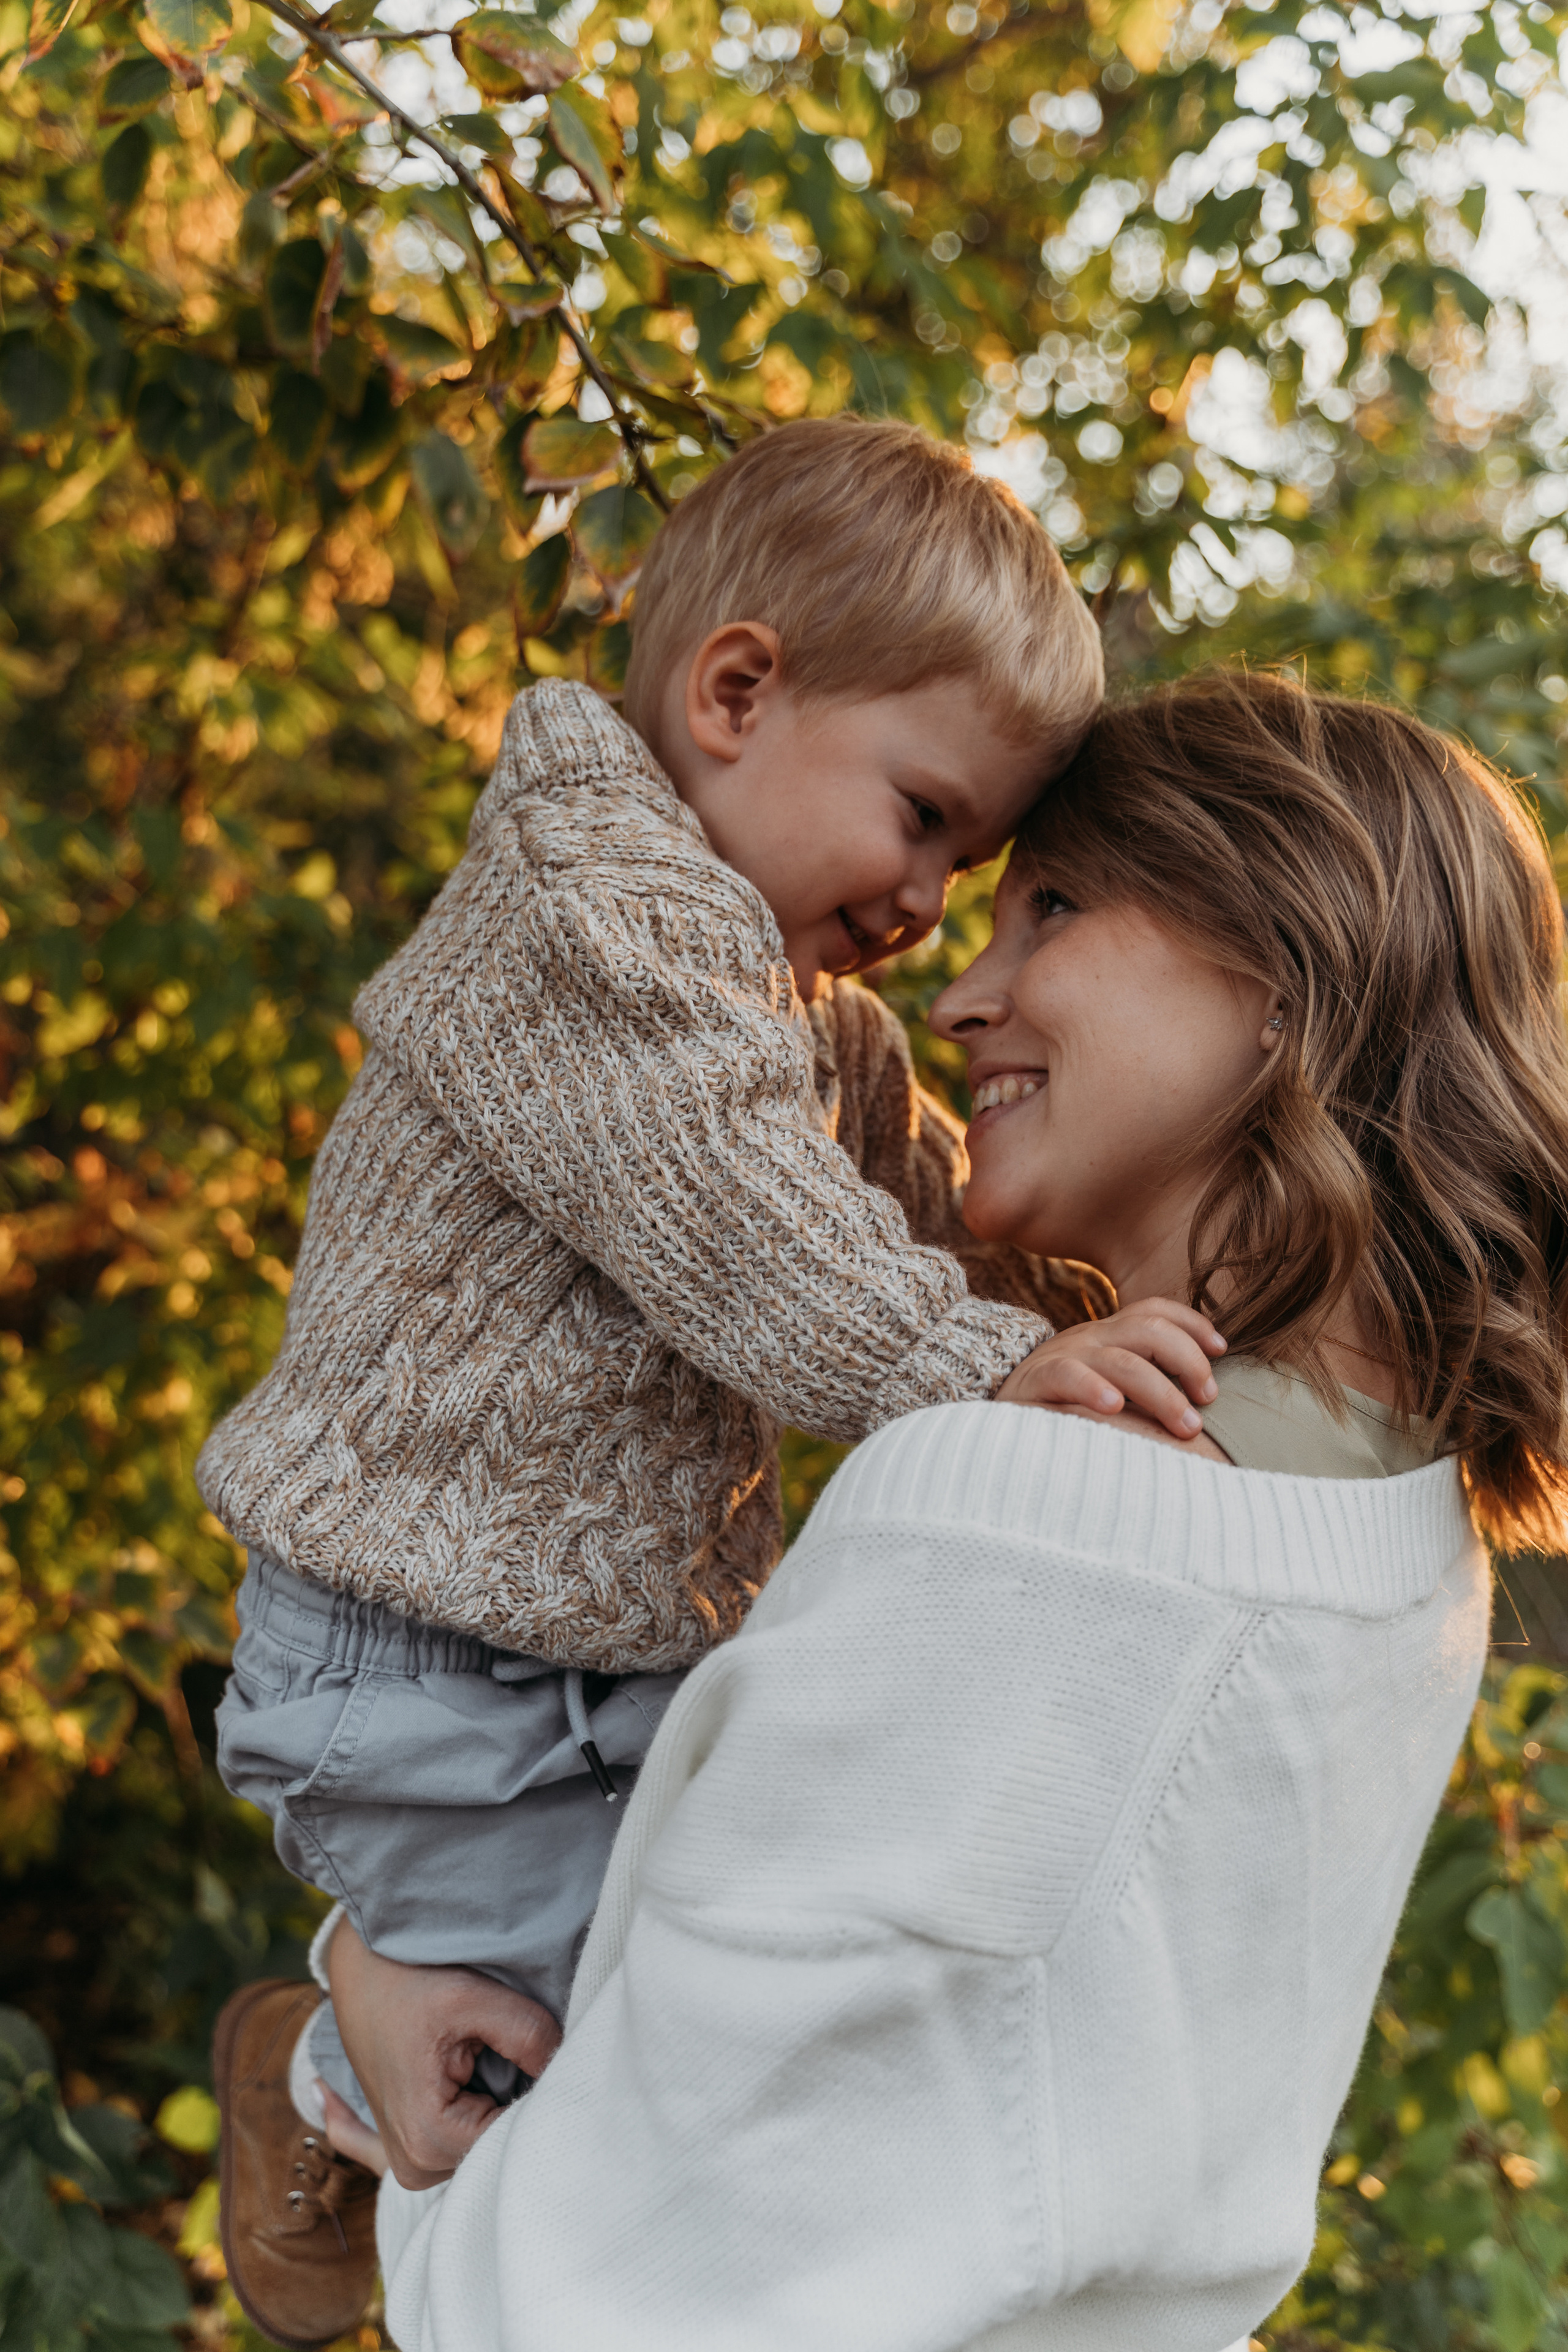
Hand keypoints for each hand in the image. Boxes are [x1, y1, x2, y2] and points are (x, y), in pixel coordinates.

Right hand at [323, 1919, 562, 2190]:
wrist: (361, 1972)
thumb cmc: (409, 1981)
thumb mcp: (472, 1997)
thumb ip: (527, 2034)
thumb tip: (568, 2067)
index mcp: (426, 2138)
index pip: (514, 2138)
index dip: (542, 2100)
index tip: (555, 2066)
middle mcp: (414, 2165)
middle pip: (499, 2147)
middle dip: (521, 2105)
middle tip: (528, 2057)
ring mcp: (408, 2163)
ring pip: (485, 2146)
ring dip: (500, 2109)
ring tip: (492, 2059)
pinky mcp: (408, 2149)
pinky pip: (456, 2150)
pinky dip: (476, 2118)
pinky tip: (477, 2083)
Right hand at [997, 1298, 1223, 1438]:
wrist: (995, 1425)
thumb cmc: (1065, 1413)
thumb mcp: (1107, 1388)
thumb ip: (1145, 1384)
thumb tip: (1203, 1399)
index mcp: (1108, 1335)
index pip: (1154, 1310)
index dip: (1193, 1323)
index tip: (1223, 1350)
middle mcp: (1089, 1338)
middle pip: (1148, 1329)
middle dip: (1188, 1361)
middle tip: (1207, 1401)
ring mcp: (1062, 1358)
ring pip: (1121, 1359)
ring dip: (1162, 1392)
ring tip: (1186, 1425)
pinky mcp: (1034, 1384)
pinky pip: (1067, 1376)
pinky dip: (1093, 1389)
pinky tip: (1114, 1408)